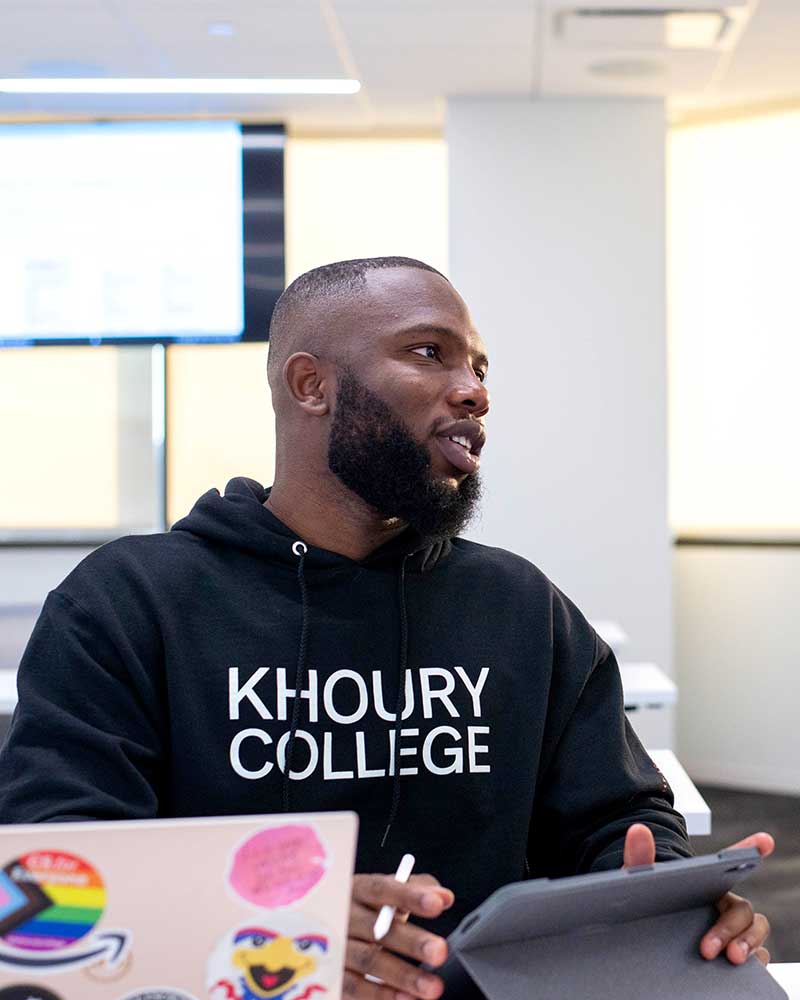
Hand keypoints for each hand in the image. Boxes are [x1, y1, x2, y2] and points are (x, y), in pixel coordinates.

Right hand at [344, 872, 453, 998]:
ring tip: (432, 987)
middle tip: (439, 951)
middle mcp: (344, 917)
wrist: (323, 933)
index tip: (437, 904)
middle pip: (377, 929)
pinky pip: (356, 988)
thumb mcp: (384, 895)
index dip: (409, 896)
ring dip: (403, 976)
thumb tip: (444, 896)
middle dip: (411, 941)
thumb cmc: (364, 911)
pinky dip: (382, 995)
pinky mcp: (332, 975)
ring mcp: (335, 947)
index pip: (382, 889)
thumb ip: (415, 890)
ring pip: (368, 961)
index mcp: (356, 890)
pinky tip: (408, 999)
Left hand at [623, 824, 774, 964]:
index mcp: (707, 883)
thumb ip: (639, 857)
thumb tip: (638, 830)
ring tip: (729, 959)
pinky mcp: (735, 960)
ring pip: (755, 936)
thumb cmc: (648, 906)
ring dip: (748, 946)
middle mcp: (724, 908)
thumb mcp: (641, 884)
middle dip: (732, 927)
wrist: (643, 941)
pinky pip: (755, 964)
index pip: (731, 862)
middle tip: (709, 947)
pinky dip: (750, 967)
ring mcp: (733, 935)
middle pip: (742, 911)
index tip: (763, 840)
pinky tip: (730, 974)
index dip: (748, 849)